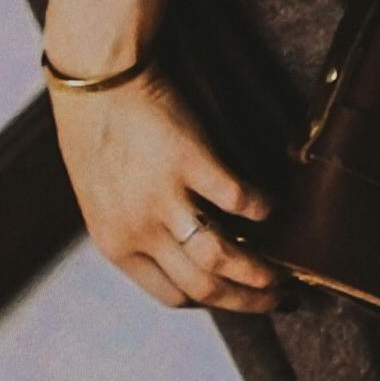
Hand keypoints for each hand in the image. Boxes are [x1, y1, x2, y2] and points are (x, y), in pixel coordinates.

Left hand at [51, 67, 279, 312]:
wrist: (96, 79)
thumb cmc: (94, 131)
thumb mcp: (103, 196)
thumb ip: (134, 226)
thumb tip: (175, 244)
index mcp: (116, 244)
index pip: (172, 295)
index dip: (209, 301)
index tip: (232, 295)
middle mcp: (140, 232)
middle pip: (204, 288)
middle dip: (247, 301)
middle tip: (277, 297)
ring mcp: (166, 200)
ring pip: (223, 259)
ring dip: (260, 273)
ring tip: (285, 272)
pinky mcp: (192, 164)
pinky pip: (240, 201)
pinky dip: (263, 209)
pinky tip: (274, 207)